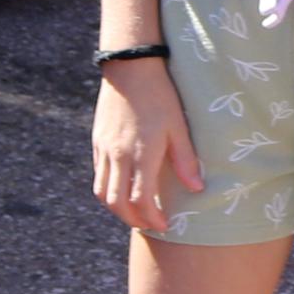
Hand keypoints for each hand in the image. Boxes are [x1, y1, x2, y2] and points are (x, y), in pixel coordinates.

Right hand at [91, 61, 201, 234]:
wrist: (130, 68)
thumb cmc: (160, 96)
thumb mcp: (179, 126)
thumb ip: (186, 160)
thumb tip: (196, 188)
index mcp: (140, 154)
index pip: (141, 199)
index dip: (152, 218)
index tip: (165, 224)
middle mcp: (118, 156)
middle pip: (117, 203)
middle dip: (133, 220)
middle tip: (150, 224)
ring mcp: (104, 149)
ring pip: (102, 192)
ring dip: (117, 209)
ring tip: (135, 212)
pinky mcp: (97, 142)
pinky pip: (99, 176)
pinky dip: (108, 191)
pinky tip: (123, 189)